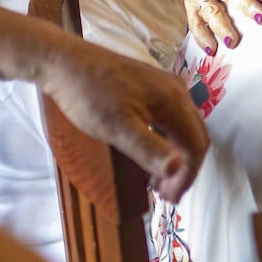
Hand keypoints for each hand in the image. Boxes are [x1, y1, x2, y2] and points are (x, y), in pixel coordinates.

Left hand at [39, 39, 208, 201]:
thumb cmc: (89, 95)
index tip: (169, 199)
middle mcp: (176, 91)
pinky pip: (170, 118)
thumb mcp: (117, 128)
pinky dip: (166, 141)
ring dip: (176, 156)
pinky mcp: (151, 87)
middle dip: (185, 169)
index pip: (196, 145)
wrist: (65, 62)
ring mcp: (164, 87)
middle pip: (195, 136)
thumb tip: (177, 168)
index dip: (187, 176)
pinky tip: (148, 152)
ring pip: (183, 128)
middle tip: (164, 194)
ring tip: (155, 180)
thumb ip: (149, 149)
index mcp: (173, 101)